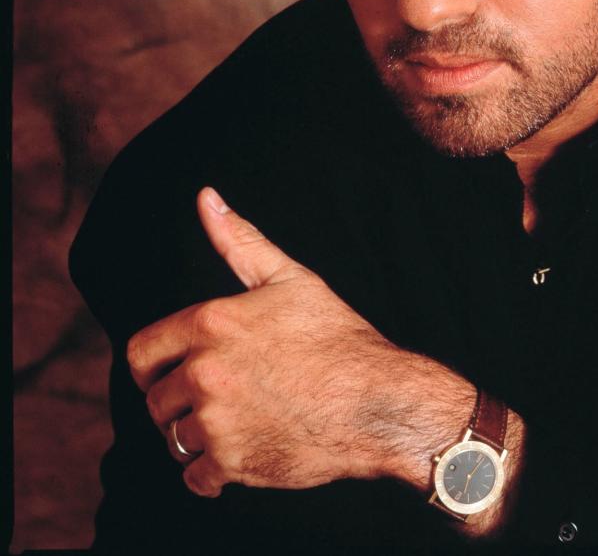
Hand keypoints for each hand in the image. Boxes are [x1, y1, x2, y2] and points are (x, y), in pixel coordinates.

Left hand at [127, 187, 471, 497]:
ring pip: (174, 440)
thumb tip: (206, 197)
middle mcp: (204, 373)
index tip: (173, 370)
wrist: (377, 400)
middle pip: (155, 401)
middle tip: (217, 397)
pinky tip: (244, 451)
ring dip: (197, 436)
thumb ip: (239, 240)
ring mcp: (216, 421)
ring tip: (238, 421)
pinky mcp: (232, 464)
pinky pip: (194, 479)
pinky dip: (213, 473)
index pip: (140, 353)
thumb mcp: (289, 279)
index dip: (155, 364)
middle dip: (179, 401)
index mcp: (210, 324)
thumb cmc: (337, 337)